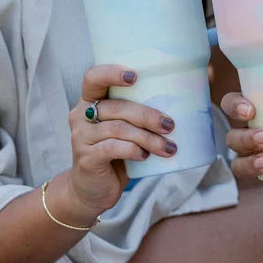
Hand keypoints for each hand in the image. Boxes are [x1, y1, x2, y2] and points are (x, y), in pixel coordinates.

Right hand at [65, 65, 177, 215]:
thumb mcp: (123, 129)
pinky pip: (113, 148)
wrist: (92, 190)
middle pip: (116, 107)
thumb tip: (182, 103)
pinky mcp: (87, 158)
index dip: (111, 73)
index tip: (135, 76)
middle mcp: (81, 115)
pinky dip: (133, 150)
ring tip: (168, 147)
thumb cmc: (114, 153)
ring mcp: (81, 137)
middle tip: (170, 125)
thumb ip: (136, 115)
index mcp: (89, 101)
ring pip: (119, 129)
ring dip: (148, 138)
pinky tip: (145, 156)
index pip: (93, 78)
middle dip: (147, 115)